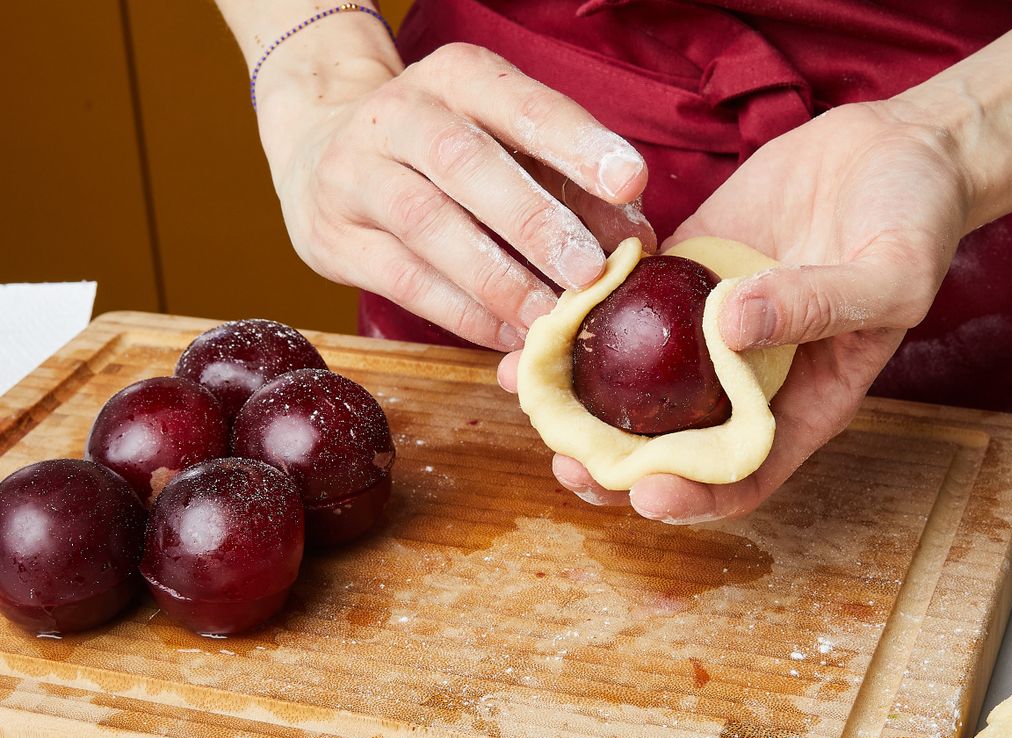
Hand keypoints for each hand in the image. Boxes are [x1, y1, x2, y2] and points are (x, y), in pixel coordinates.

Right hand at [255, 42, 655, 349]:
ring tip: (550, 318)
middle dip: (535, 222)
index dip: (577, 144)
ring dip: (499, 280)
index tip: (629, 181)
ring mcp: (357, 174)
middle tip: (589, 271)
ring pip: (430, 226)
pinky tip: (508, 335)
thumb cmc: (446, 157)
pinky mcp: (335, 238)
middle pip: (467, 162)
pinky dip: (464, 314)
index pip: (522, 104)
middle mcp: (400, 114)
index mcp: (457, 77)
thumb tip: (636, 240)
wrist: (322, 153)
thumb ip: (571, 185)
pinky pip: (406, 281)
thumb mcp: (507, 146)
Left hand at [498, 100, 969, 519]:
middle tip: (566, 462)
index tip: (644, 496)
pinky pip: (629, 302)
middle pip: (671, 443)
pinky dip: (587, 315)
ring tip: (524, 391)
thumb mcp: (890, 274)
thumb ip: (820, 306)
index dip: (692, 498)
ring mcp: (709, 327)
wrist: (895, 150)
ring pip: (636, 380)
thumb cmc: (916, 224)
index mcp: (800, 401)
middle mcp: (744, 376)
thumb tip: (732, 327)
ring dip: (580, 394)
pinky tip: (540, 317)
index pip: (740, 474)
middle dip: (614, 462)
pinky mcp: (687, 273)